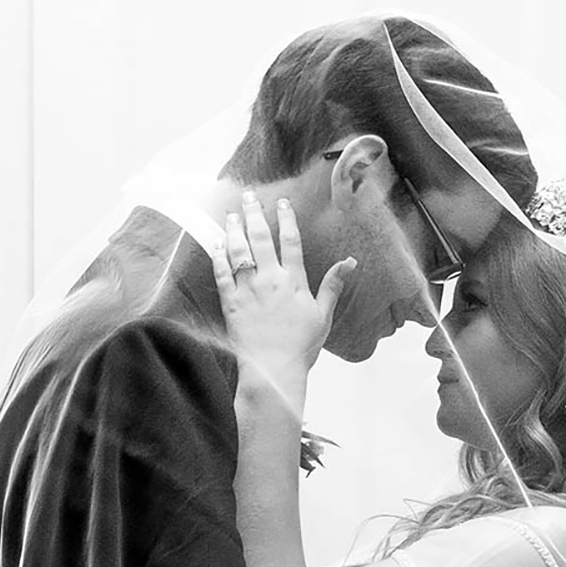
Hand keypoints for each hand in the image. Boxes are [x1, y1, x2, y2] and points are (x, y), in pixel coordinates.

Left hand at [212, 191, 355, 378]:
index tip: (282, 203)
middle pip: (260, 238)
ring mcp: (248, 290)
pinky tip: (215, 244)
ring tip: (231, 214)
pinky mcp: (231, 303)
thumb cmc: (301, 347)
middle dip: (254, 213)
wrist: (274, 370)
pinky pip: (221, 274)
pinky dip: (217, 257)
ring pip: (238, 251)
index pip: (290, 241)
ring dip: (233, 229)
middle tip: (248, 196)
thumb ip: (333, 286)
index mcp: (294, 282)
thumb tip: (350, 262)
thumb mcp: (323, 316)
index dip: (286, 219)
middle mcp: (270, 280)